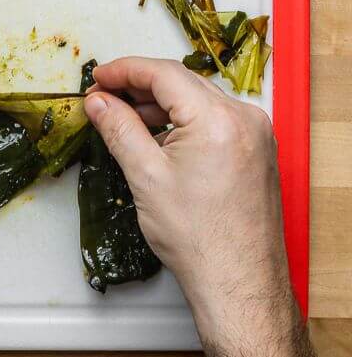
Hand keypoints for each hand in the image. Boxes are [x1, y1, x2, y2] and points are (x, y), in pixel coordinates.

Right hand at [84, 57, 292, 344]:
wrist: (240, 286)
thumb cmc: (199, 241)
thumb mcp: (145, 177)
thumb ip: (119, 128)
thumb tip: (99, 101)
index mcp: (218, 119)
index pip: (163, 73)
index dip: (124, 70)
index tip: (98, 78)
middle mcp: (245, 119)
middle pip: (182, 83)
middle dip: (140, 86)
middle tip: (104, 98)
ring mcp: (257, 135)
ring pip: (198, 100)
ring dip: (161, 104)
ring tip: (126, 120)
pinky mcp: (258, 152)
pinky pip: (215, 119)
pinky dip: (184, 121)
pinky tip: (159, 138)